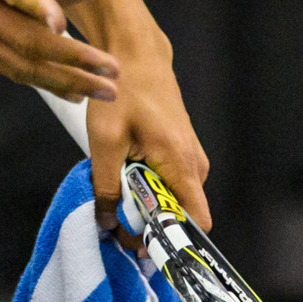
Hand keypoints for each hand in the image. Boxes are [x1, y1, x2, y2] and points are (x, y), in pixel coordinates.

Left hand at [87, 15, 211, 234]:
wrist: (136, 55)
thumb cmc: (121, 93)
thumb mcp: (105, 141)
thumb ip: (107, 186)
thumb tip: (107, 223)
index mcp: (181, 163)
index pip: (197, 219)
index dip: (171, 240)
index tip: (140, 246)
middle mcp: (194, 164)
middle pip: (180, 214)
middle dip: (148, 225)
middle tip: (114, 225)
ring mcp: (191, 157)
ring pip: (172, 199)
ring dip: (145, 206)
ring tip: (114, 200)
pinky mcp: (181, 151)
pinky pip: (170, 183)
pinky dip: (148, 189)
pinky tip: (123, 180)